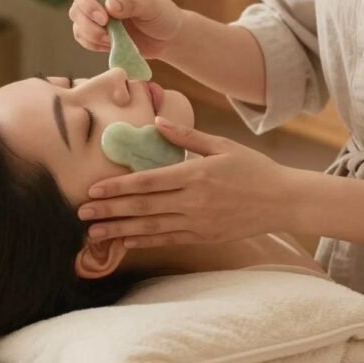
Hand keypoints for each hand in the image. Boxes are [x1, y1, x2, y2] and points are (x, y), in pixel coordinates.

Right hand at [68, 0, 182, 59]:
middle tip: (108, 34)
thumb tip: (109, 5)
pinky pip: (83, 39)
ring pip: (77, 24)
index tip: (103, 17)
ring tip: (113, 41)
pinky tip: (112, 45)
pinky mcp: (97, 32)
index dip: (86, 0)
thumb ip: (131, 4)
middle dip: (88, 23)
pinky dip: (94, 44)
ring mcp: (95, 14)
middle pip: (76, 7)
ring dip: (92, 36)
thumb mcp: (151, 6)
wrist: (167, 38)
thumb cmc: (163, 14)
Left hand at [76, 118, 294, 247]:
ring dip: (120, 230)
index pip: (149, 182)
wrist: (282, 200)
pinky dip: (144, 241)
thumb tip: (157, 120)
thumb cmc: (253, 168)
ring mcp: (198, 222)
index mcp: (196, 174)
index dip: (119, 187)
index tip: (94, 188)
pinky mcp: (204, 237)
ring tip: (93, 233)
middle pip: (143, 207)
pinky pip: (168, 240)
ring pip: (151, 228)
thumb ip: (187, 136)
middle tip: (81, 212)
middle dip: (109, 210)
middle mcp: (194, 201)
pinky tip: (125, 242)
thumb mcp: (222, 145)